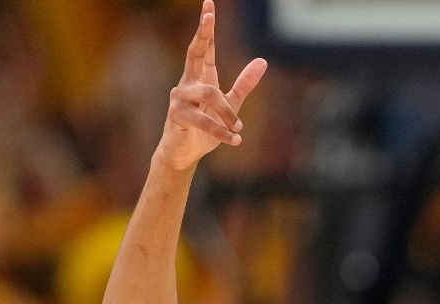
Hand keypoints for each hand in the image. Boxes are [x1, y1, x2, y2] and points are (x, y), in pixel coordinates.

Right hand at [158, 0, 266, 170]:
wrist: (185, 153)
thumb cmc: (205, 128)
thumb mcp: (230, 103)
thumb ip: (244, 83)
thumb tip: (262, 60)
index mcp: (200, 78)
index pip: (204, 48)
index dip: (207, 28)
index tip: (209, 5)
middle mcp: (187, 83)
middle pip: (195, 53)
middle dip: (202, 34)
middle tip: (209, 14)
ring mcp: (179, 98)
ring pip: (210, 94)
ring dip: (229, 115)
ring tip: (237, 129)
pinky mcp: (177, 116)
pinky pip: (204, 120)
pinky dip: (222, 132)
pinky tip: (235, 140)